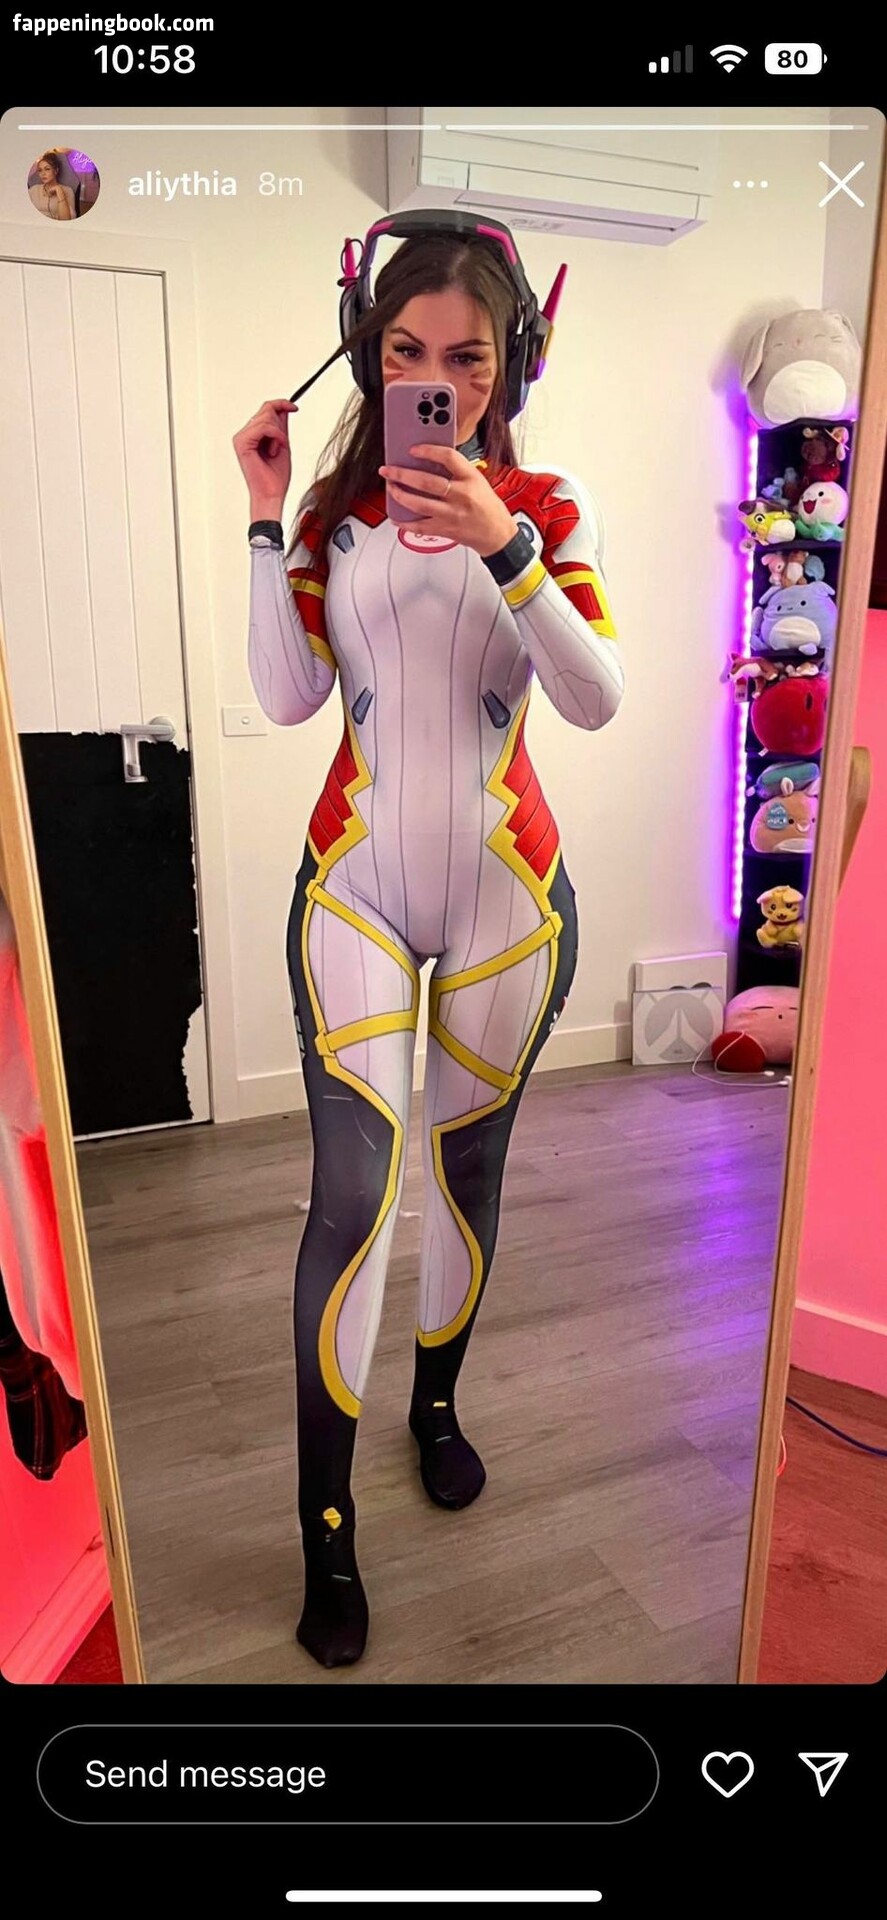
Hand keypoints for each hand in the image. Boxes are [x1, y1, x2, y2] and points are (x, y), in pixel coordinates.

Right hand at [233, 399, 297, 516]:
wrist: (272, 494)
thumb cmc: (276, 477)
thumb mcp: (283, 444)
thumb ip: (281, 427)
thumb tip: (284, 408)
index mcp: (252, 435)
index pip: (266, 409)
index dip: (281, 404)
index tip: (294, 407)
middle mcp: (244, 434)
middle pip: (266, 410)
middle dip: (280, 426)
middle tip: (282, 444)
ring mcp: (241, 438)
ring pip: (267, 417)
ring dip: (279, 434)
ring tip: (275, 451)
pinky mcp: (242, 442)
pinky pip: (264, 427)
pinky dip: (276, 437)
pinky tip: (274, 450)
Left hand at [379, 444, 517, 556]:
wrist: (497, 534)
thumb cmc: (487, 506)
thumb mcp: (477, 481)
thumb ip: (456, 471)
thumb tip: (429, 461)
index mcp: (470, 478)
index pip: (448, 457)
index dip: (428, 451)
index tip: (413, 449)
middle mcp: (460, 495)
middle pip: (426, 482)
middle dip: (402, 474)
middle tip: (388, 470)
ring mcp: (451, 514)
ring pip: (418, 504)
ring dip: (400, 495)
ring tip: (391, 488)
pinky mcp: (445, 529)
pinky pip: (419, 526)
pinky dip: (404, 523)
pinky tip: (396, 516)